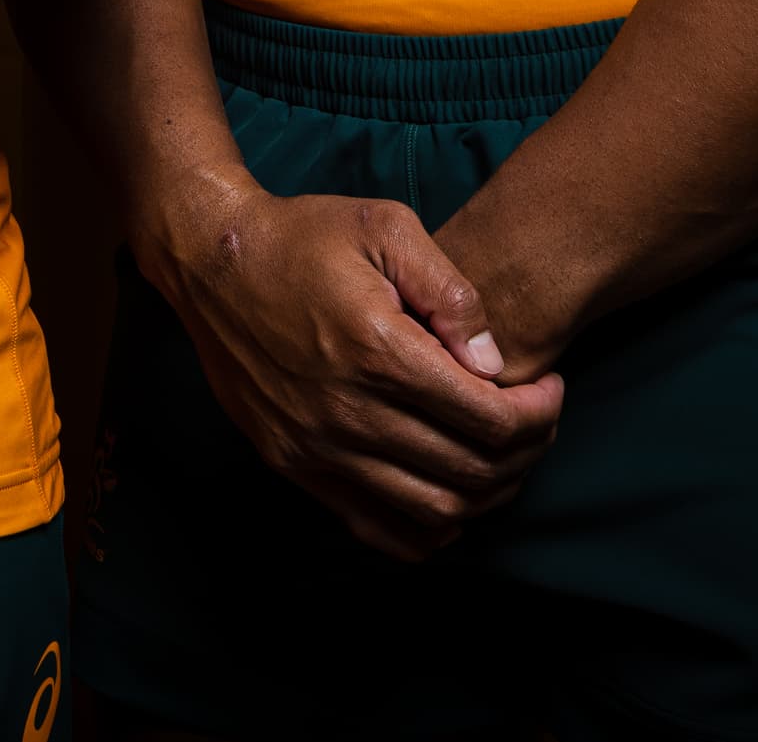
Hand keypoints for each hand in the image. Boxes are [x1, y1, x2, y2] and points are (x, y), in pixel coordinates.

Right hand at [139, 182, 565, 561]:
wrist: (209, 259)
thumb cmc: (303, 235)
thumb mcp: (386, 227)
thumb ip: (451, 291)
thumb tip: (493, 362)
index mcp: (377, 350)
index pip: (491, 419)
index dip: (540, 412)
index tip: (547, 388)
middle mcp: (347, 411)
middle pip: (471, 472)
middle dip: (526, 452)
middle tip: (534, 420)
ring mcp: (315, 446)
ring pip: (432, 512)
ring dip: (485, 495)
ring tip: (496, 455)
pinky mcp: (291, 463)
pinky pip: (374, 527)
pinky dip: (425, 530)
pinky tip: (446, 498)